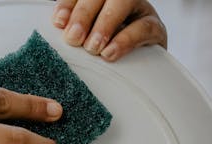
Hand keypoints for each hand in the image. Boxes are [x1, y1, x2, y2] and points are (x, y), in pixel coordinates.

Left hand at [52, 0, 166, 60]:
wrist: (138, 70)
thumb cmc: (103, 52)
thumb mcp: (84, 40)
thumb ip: (72, 32)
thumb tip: (56, 32)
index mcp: (98, 0)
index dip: (68, 5)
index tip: (58, 22)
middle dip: (83, 15)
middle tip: (74, 38)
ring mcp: (138, 9)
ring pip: (123, 2)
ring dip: (105, 24)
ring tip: (93, 47)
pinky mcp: (155, 27)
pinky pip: (143, 27)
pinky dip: (125, 40)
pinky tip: (110, 53)